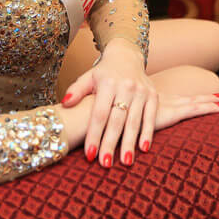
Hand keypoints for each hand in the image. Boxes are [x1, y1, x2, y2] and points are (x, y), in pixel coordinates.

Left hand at [62, 39, 154, 166]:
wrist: (126, 55)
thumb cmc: (103, 72)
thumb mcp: (88, 77)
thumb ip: (76, 90)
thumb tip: (65, 103)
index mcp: (107, 83)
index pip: (99, 114)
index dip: (94, 135)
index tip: (89, 155)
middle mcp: (125, 87)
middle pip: (116, 120)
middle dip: (110, 143)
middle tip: (105, 164)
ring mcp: (141, 91)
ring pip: (134, 121)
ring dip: (129, 143)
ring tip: (126, 162)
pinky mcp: (153, 95)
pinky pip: (150, 116)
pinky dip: (148, 132)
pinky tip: (144, 149)